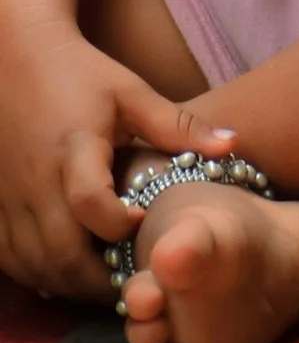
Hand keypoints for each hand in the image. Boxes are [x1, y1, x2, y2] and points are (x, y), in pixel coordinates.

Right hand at [0, 21, 235, 298]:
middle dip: (100, 278)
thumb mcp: (131, 92)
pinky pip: (12, 262)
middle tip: (134, 278)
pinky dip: (39, 275)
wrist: (17, 59)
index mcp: (75, 148)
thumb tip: (233, 145)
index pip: (90, 203)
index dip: (120, 225)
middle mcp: (37, 181)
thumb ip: (177, 126)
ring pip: (35, 267)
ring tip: (107, 279)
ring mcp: (10, 198)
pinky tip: (67, 270)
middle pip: (61, 253)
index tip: (144, 223)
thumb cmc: (81, 74)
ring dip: (70, 284)